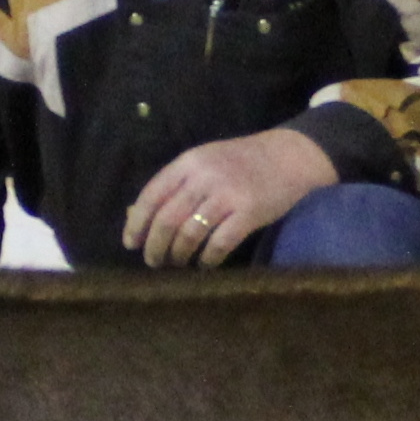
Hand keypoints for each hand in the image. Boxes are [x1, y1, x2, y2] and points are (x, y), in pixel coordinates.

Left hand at [123, 129, 337, 267]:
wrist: (289, 156)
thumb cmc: (241, 162)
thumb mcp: (204, 163)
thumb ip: (175, 185)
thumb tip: (135, 215)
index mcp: (189, 162)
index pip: (151, 195)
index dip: (137, 223)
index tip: (130, 243)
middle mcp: (204, 177)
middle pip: (167, 219)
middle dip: (155, 245)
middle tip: (153, 261)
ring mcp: (227, 195)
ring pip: (190, 234)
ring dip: (179, 255)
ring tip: (177, 263)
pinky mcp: (248, 213)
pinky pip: (219, 244)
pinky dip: (208, 259)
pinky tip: (205, 264)